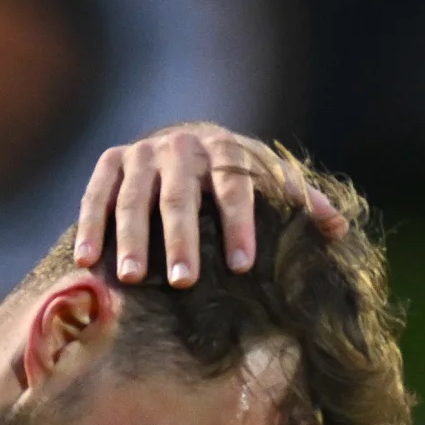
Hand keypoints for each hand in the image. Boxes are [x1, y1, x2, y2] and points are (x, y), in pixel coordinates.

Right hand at [72, 121, 346, 288]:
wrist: (185, 142)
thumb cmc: (235, 177)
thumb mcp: (268, 181)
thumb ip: (299, 201)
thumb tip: (337, 228)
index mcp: (226, 151)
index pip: (235, 188)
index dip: (240, 225)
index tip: (243, 266)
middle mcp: (181, 148)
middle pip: (179, 197)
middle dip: (181, 240)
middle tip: (183, 282)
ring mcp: (142, 155)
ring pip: (134, 198)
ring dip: (131, 237)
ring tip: (131, 277)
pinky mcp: (110, 162)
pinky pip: (95, 194)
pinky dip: (90, 224)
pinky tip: (88, 259)